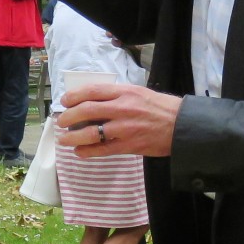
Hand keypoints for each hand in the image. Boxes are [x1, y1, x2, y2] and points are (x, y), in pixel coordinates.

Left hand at [56, 83, 181, 157]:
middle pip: (87, 110)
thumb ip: (118, 96)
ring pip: (91, 132)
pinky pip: (103, 149)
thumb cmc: (161, 108)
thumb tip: (94, 101)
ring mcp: (125, 128)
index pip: (92, 91)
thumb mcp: (139, 93)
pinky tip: (80, 152)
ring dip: (73, 137)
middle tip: (61, 122)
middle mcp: (123, 108)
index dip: (74, 96)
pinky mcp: (129, 145)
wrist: (181, 125)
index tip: (65, 101)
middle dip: (69, 117)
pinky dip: (88, 152)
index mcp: (125, 92)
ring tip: (65, 139)